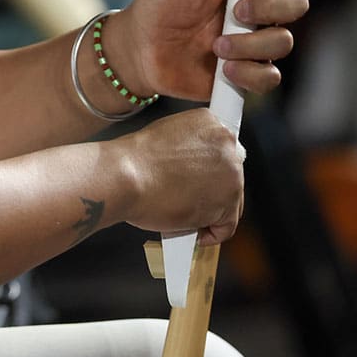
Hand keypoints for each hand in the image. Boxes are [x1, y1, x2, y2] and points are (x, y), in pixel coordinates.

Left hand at [114, 0, 309, 99]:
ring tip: (216, 46)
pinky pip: (269, 77)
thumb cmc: (161, 3)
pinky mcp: (247, 70)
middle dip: (270, 8)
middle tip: (236, 11)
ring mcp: (255, 39)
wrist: (139, 47)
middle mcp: (260, 6)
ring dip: (253, 44)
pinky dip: (251, 74)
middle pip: (296, 3)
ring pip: (283, 42)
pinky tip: (226, 69)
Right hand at [115, 107, 243, 243]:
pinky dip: (208, 234)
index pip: (222, 152)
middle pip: (230, 177)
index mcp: (210, 122)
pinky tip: (186, 226)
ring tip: (180, 212)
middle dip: (210, 192)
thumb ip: (189, 149)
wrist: (124, 176)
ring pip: (229, 203)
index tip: (198, 180)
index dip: (208, 170)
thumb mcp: (166, 137)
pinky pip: (226, 226)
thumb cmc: (133, 161)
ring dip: (208, 212)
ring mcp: (232, 173)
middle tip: (185, 199)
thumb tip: (194, 170)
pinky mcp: (229, 202)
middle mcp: (226, 143)